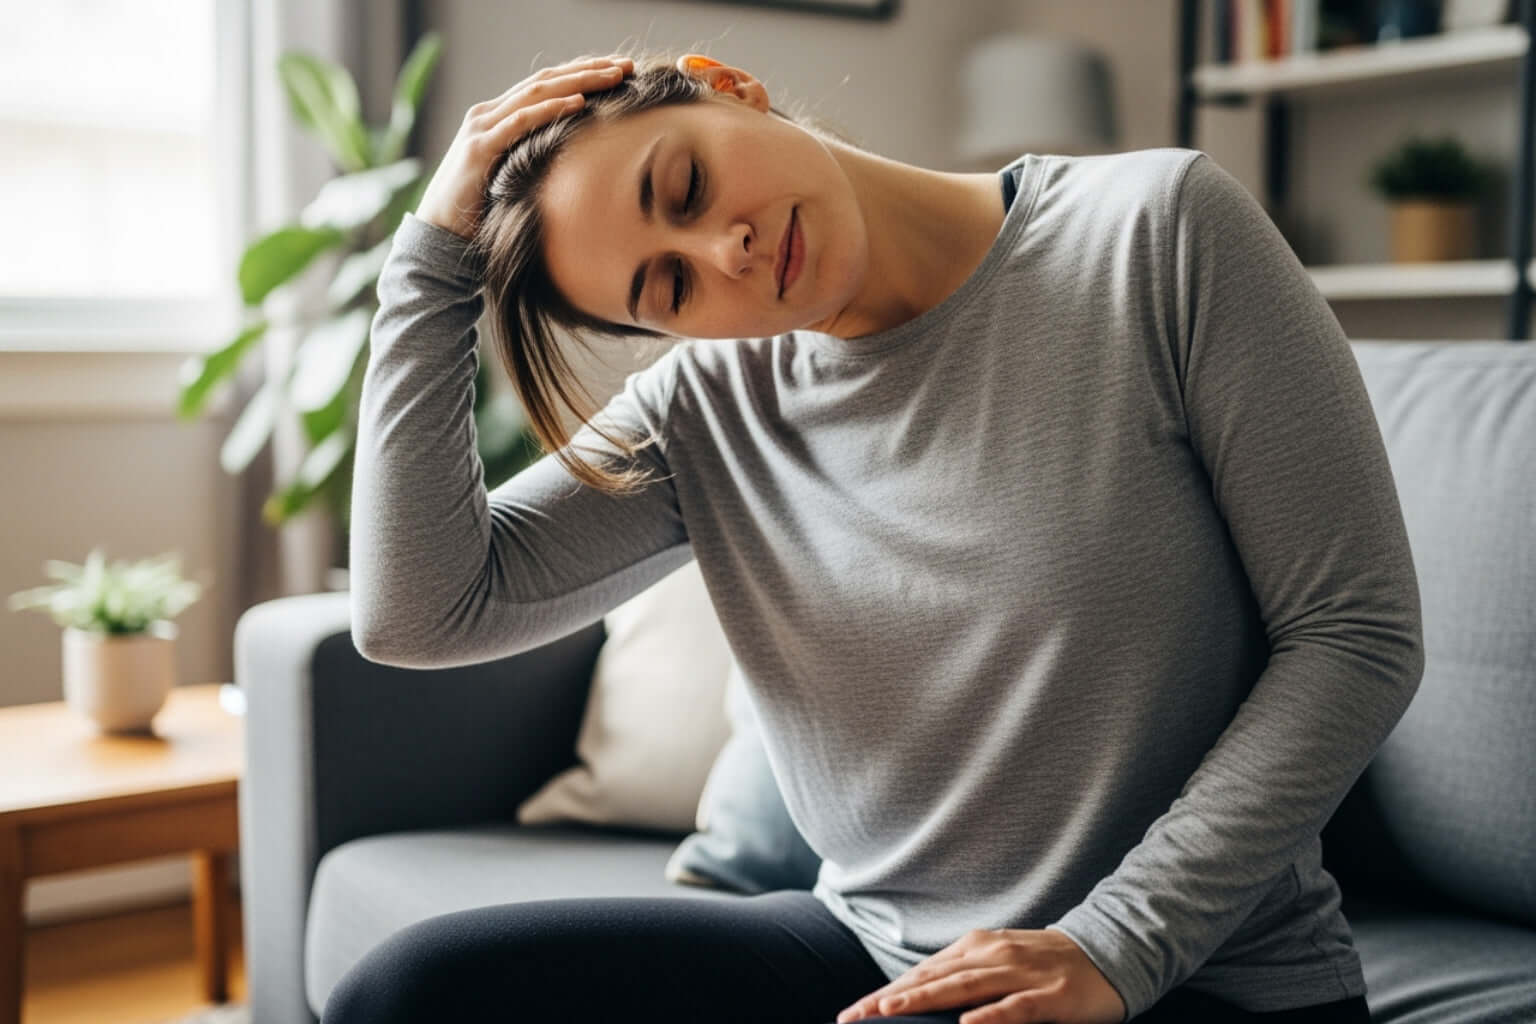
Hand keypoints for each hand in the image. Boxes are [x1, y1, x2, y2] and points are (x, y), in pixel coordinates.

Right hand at [415, 53, 634, 239]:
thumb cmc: (480, 211)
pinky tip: (579, 104)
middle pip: (545, 81)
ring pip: (536, 93)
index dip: (582, 73)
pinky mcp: (479, 149)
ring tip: (613, 76)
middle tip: (626, 66)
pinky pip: (520, 123)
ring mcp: (481, 128)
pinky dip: (550, 111)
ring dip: (579, 82)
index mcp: (498, 117)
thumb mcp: (514, 176)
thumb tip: (575, 163)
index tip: (619, 70)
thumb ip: (535, 159)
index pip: (546, 84)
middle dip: (588, 70)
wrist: (440, 234)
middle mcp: (488, 114)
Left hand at [835, 927, 1126, 1023]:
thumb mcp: (998, 962)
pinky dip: (990, 1017)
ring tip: (890, 1010)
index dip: (884, 992)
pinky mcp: (1050, 996)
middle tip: (854, 1016)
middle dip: (890, 998)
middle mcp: (991, 954)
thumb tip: (917, 996)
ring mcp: (1021, 973)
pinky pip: (1015, 1008)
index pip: (921, 974)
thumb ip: (962, 977)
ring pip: (964, 988)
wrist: (1110, 951)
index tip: (852, 1012)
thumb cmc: (1045, 964)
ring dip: (925, 999)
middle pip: (932, 979)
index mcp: (975, 948)